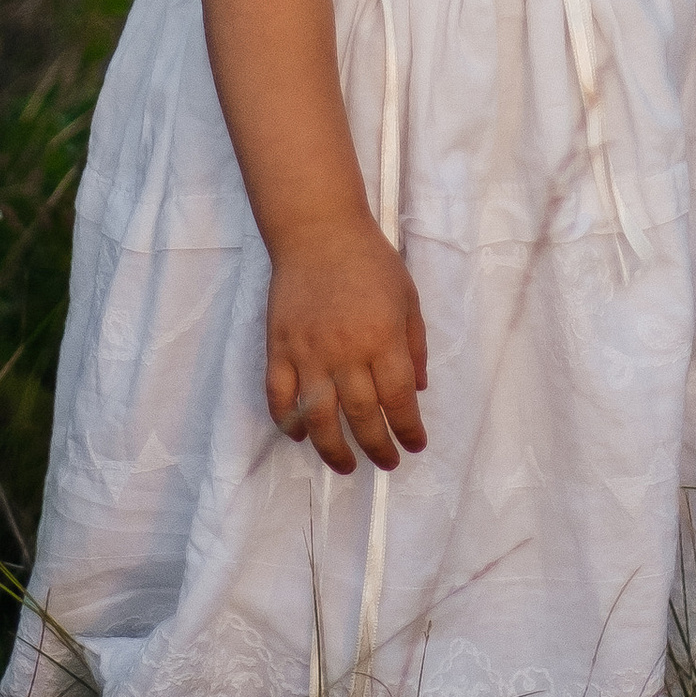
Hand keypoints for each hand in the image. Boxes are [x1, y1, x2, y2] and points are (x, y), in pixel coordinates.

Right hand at [265, 217, 429, 474]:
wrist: (318, 231)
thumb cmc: (370, 260)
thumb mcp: (408, 297)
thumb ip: (414, 345)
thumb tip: (417, 390)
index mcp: (383, 338)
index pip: (399, 398)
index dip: (408, 429)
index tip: (414, 445)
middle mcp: (346, 352)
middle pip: (362, 415)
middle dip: (377, 447)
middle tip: (386, 462)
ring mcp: (308, 352)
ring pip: (318, 417)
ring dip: (333, 449)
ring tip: (345, 465)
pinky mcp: (278, 348)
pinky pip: (279, 397)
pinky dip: (287, 422)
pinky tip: (299, 435)